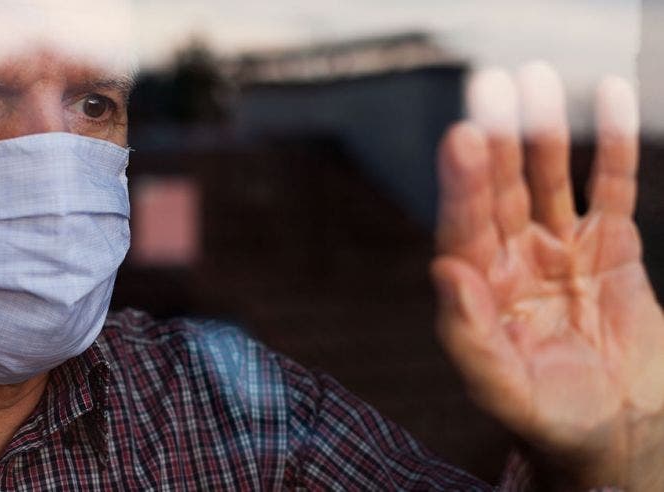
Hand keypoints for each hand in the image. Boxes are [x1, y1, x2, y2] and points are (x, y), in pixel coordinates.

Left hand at [432, 62, 663, 489]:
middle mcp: (513, 259)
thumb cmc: (546, 416)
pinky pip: (610, 187)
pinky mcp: (609, 246)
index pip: (464, 225)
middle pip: (500, 188)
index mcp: (479, 289)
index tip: (463, 137)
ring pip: (548, 178)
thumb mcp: (500, 388)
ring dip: (543, 130)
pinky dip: (611, 146)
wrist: (616, 432)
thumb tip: (443, 270)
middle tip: (490, 86)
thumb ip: (468, 333)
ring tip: (536, 78)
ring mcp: (560, 248)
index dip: (463, 183)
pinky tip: (607, 97)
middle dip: (496, 139)